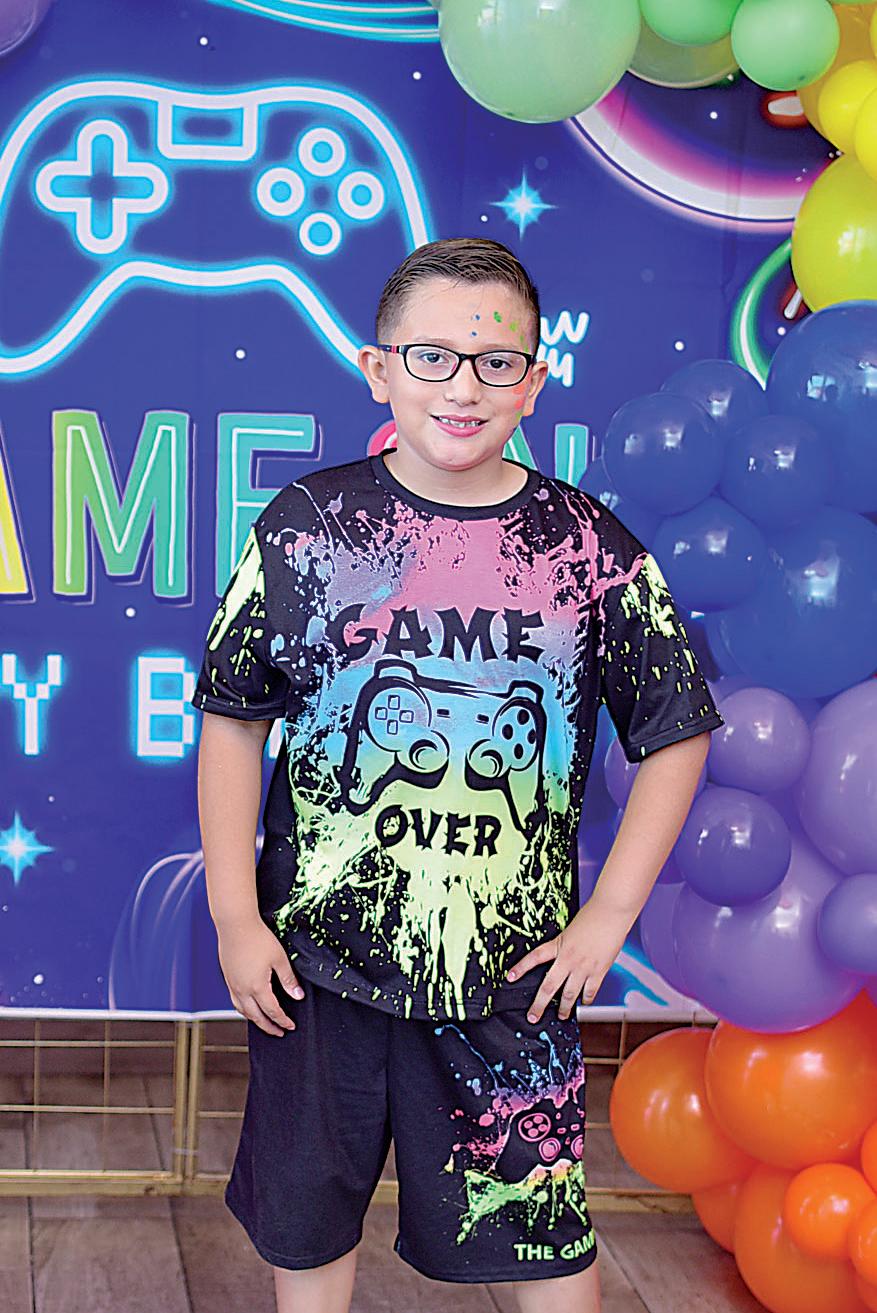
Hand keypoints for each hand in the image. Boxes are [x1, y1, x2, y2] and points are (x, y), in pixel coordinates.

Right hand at [217, 917, 303, 1035]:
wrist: (235, 924)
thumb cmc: (257, 938)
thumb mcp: (279, 959)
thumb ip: (288, 980)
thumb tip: (297, 996)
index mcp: (257, 987)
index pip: (272, 1011)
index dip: (283, 1021)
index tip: (290, 1026)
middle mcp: (242, 990)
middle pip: (256, 1017)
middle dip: (269, 1027)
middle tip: (279, 1032)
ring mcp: (232, 985)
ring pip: (243, 1011)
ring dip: (254, 1020)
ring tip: (264, 1023)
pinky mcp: (228, 978)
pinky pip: (235, 1001)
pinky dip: (244, 1009)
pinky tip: (248, 1006)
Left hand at [505, 898, 633, 1022]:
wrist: (611, 912)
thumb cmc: (593, 915)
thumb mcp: (571, 929)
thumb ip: (566, 945)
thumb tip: (563, 957)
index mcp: (558, 944)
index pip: (534, 958)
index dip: (521, 968)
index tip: (510, 978)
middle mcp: (568, 958)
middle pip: (549, 986)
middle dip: (539, 1004)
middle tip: (533, 1016)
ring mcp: (583, 967)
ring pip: (569, 995)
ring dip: (564, 1008)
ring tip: (562, 1016)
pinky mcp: (599, 971)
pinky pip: (590, 992)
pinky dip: (586, 1000)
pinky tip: (584, 1003)